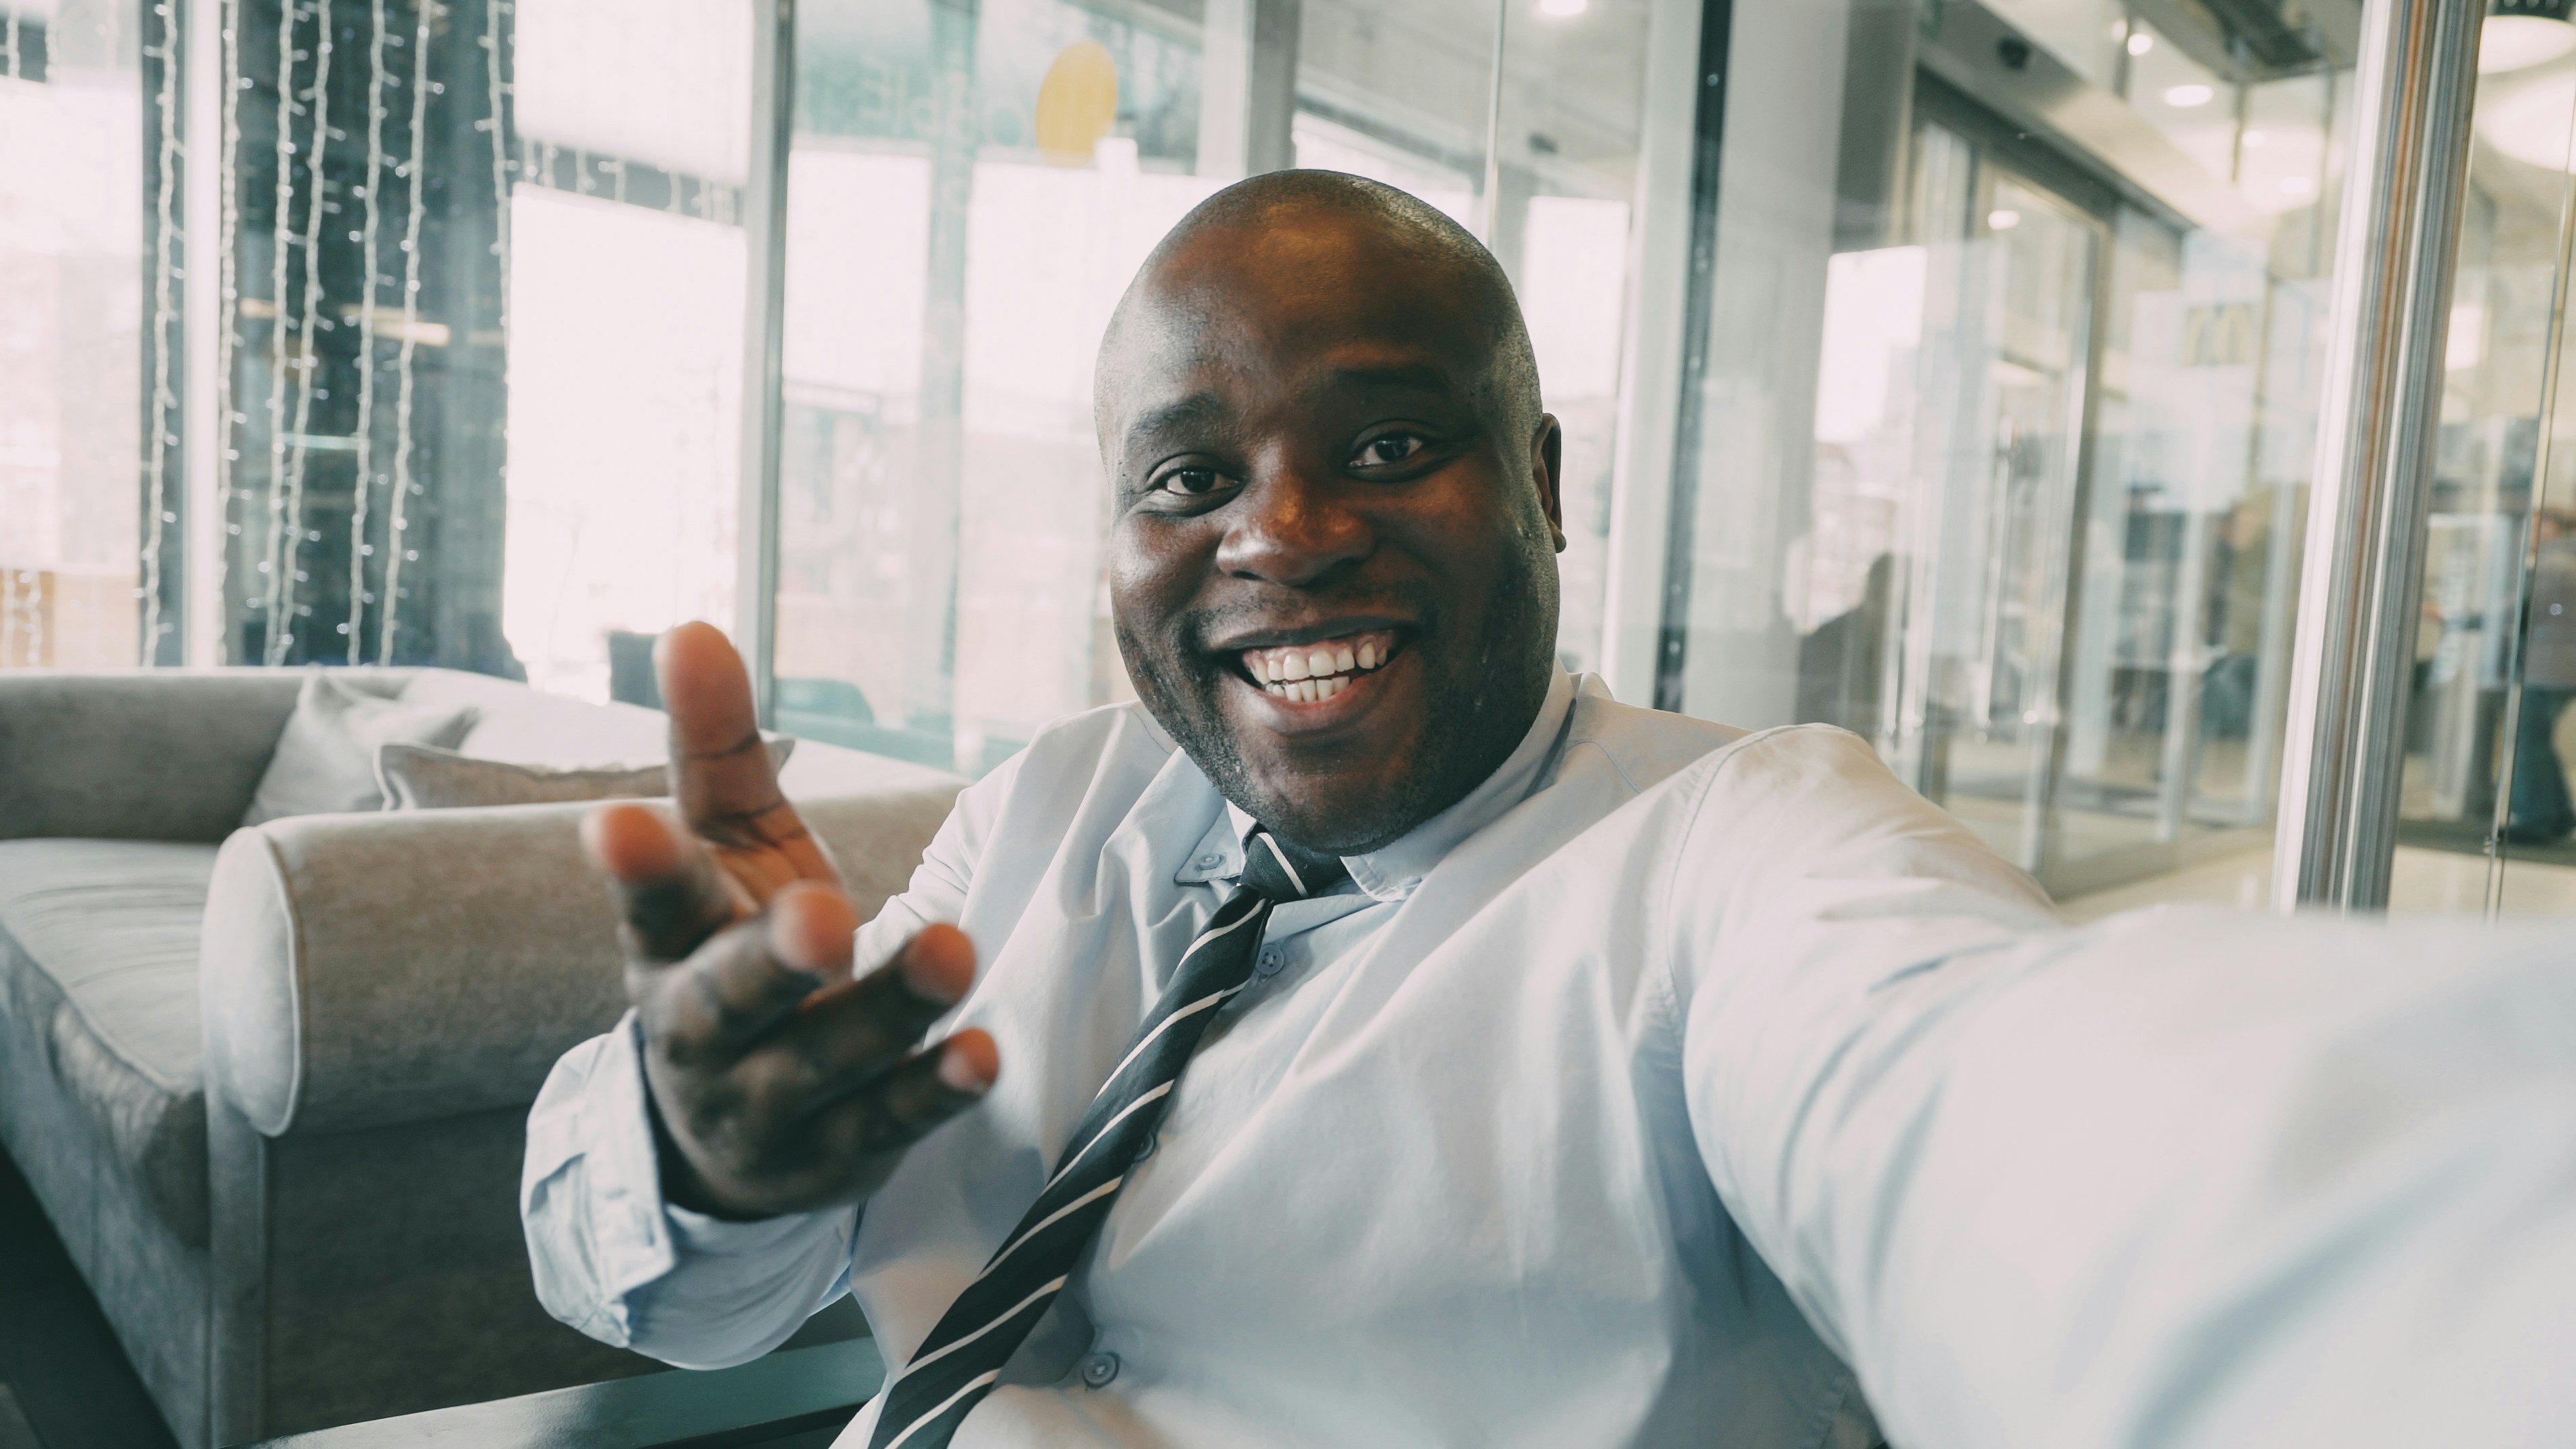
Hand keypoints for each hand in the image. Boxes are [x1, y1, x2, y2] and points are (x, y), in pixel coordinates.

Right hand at [582, 622, 998, 1217]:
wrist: (736, 1125)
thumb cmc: (735, 947)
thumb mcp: (728, 848)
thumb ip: (715, 747)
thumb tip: (690, 628)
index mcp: (668, 945)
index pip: (650, 901)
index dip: (638, 866)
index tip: (619, 824)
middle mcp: (702, 1031)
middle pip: (729, 996)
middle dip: (771, 959)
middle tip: (822, 916)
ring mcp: (765, 1105)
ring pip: (824, 1063)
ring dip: (888, 1010)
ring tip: (951, 952)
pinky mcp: (833, 1159)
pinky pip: (885, 1127)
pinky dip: (931, 1093)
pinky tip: (982, 1056)